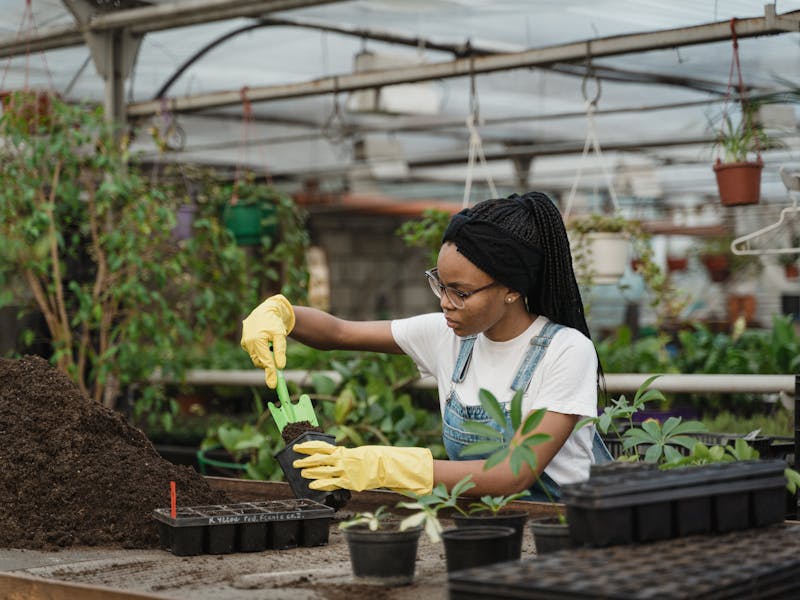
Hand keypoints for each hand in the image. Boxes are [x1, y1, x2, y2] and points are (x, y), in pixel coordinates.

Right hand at [241, 295, 295, 387]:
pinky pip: (254, 352)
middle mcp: (248, 342)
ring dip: (265, 356)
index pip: (265, 361)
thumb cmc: (275, 322)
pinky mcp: (245, 343)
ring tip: (271, 343)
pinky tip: (265, 341)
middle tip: (278, 364)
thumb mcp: (280, 336)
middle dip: (269, 363)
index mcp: (257, 340)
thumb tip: (280, 367)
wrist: (267, 310)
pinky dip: (261, 351)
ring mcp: (245, 343)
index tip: (274, 386)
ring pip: (257, 358)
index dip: (270, 374)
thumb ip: (280, 351)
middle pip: (260, 362)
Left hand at [292, 440, 432, 494]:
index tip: (297, 446)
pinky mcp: (348, 482)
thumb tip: (330, 457)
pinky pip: (332, 483)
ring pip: (322, 471)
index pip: (320, 447)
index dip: (307, 446)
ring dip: (310, 472)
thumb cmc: (371, 458)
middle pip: (318, 459)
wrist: (385, 465)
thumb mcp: (355, 453)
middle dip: (305, 460)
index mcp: (342, 450)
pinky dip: (321, 484)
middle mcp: (341, 459)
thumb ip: (342, 456)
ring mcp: (344, 471)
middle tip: (295, 462)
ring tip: (302, 473)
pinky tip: (312, 485)